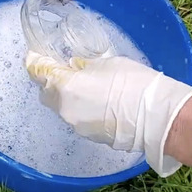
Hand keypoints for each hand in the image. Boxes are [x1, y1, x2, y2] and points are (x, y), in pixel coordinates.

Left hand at [25, 51, 191, 176]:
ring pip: (61, 107)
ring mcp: (76, 125)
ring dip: (66, 96)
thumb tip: (75, 67)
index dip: (36, 62)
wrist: (156, 115)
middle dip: (50, 81)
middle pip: (46, 92)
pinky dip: (79, 108)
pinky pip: (75, 117)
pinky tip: (96, 101)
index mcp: (65, 87)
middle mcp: (65, 109)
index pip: (38, 72)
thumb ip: (83, 66)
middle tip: (62, 69)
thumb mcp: (105, 63)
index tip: (36, 56)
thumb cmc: (134, 83)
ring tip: (83, 85)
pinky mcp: (88, 135)